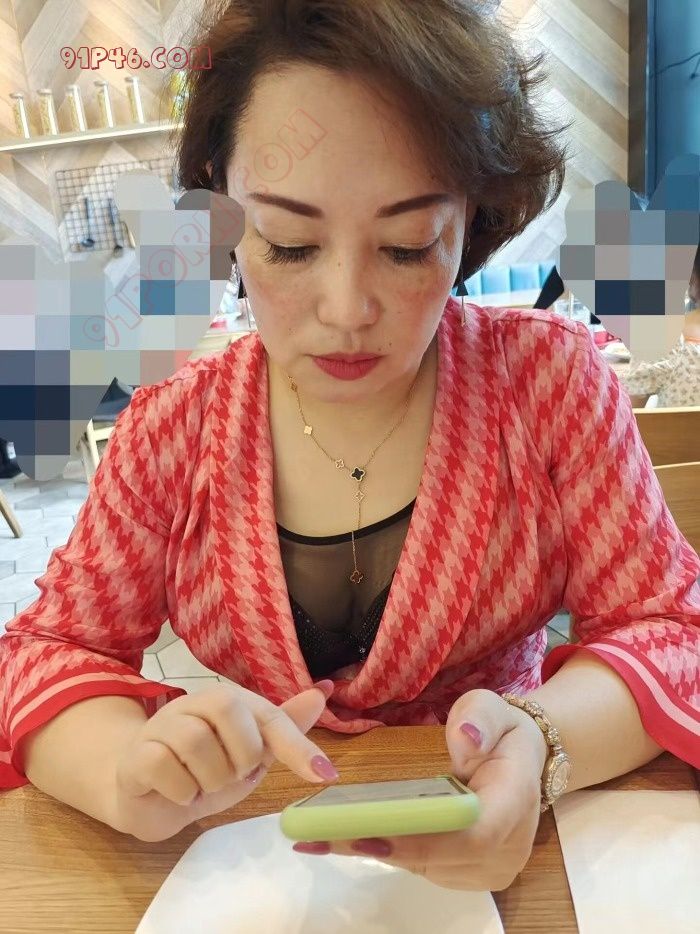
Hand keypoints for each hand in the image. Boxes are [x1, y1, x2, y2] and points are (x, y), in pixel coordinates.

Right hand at [113, 680, 337, 841]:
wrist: (149, 795)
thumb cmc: (205, 770)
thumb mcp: (251, 754)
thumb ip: (284, 728)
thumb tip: (323, 691)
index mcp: (228, 701)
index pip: (269, 715)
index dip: (298, 744)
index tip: (325, 774)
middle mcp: (194, 704)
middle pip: (229, 711)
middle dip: (241, 755)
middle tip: (232, 775)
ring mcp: (162, 726)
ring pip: (195, 741)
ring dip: (209, 778)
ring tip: (203, 787)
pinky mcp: (137, 754)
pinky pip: (162, 765)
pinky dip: (180, 790)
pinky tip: (180, 794)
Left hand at [293, 689, 547, 890]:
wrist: (521, 760)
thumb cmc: (502, 731)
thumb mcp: (492, 706)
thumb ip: (479, 717)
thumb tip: (465, 739)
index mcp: (515, 799)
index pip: (474, 834)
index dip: (425, 839)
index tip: (373, 835)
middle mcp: (507, 846)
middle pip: (442, 858)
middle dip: (383, 846)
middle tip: (324, 835)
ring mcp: (489, 867)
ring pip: (428, 867)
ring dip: (376, 852)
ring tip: (321, 837)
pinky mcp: (469, 873)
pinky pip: (425, 867)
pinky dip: (387, 853)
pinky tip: (346, 838)